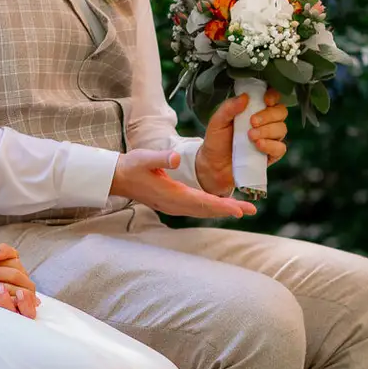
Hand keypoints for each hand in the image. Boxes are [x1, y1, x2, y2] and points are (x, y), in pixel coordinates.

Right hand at [0, 244, 38, 317]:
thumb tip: (3, 255)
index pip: (12, 266)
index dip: (24, 276)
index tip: (29, 285)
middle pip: (13, 277)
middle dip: (26, 288)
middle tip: (34, 297)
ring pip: (5, 291)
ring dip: (18, 298)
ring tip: (26, 306)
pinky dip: (2, 308)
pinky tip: (9, 313)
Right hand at [112, 148, 256, 219]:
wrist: (117, 177)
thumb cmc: (131, 166)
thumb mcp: (144, 158)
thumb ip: (161, 158)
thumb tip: (178, 157)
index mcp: (172, 195)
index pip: (202, 202)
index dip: (222, 205)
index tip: (239, 209)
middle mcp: (174, 204)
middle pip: (207, 210)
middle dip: (229, 210)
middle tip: (251, 210)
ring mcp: (173, 206)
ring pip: (202, 211)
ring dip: (222, 210)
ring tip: (242, 209)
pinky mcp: (172, 203)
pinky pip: (196, 208)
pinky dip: (211, 208)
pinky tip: (220, 205)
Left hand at [194, 90, 288, 194]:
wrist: (214, 167)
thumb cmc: (217, 141)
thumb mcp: (217, 122)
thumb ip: (229, 108)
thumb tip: (244, 97)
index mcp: (254, 109)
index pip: (272, 97)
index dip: (273, 95)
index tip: (266, 100)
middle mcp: (266, 122)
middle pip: (281, 112)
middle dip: (268, 115)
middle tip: (252, 121)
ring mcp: (270, 138)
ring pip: (282, 129)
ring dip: (267, 130)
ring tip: (250, 136)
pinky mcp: (272, 154)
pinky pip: (280, 148)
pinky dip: (270, 145)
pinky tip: (258, 145)